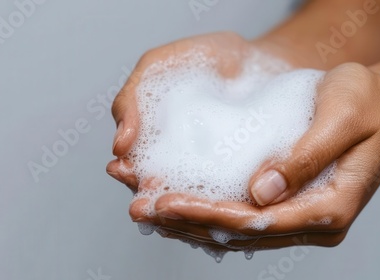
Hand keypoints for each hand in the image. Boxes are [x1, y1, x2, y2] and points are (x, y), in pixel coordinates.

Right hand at [106, 31, 304, 190]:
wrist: (259, 60)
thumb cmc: (205, 62)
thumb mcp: (157, 67)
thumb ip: (131, 98)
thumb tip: (120, 145)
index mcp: (153, 146)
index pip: (133, 168)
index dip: (126, 171)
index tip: (122, 168)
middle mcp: (179, 167)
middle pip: (159, 192)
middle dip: (148, 198)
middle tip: (143, 200)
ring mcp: (210, 177)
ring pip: (191, 202)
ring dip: (178, 209)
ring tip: (170, 205)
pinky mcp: (242, 180)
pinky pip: (229, 197)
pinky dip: (219, 203)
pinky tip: (214, 205)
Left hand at [121, 62, 379, 249]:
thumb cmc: (368, 106)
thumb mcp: (344, 118)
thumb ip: (305, 157)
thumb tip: (260, 192)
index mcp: (331, 209)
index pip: (259, 223)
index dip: (209, 215)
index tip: (165, 202)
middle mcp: (314, 222)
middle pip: (240, 233)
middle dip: (187, 222)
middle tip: (140, 207)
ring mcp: (301, 217)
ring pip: (236, 229)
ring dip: (189, 220)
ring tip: (145, 208)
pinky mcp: (290, 204)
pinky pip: (242, 216)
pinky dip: (206, 210)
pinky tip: (177, 203)